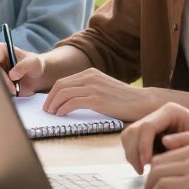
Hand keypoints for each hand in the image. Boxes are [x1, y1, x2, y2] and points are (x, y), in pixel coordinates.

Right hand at [0, 42, 43, 96]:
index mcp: (0, 50)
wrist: (38, 78)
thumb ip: (24, 66)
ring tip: (16, 90)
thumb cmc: (35, 65)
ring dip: (2, 87)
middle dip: (1, 80)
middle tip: (13, 88)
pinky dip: (2, 92)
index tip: (9, 77)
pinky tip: (12, 92)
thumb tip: (12, 75)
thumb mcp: (33, 63)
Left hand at [43, 68, 160, 120]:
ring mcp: (93, 87)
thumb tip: (69, 100)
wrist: (142, 102)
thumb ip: (88, 89)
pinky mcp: (97, 99)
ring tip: (52, 114)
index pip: (63, 81)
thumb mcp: (103, 87)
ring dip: (54, 105)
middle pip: (60, 86)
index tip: (48, 104)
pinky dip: (63, 109)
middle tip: (47, 111)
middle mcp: (90, 77)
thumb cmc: (123, 99)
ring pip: (64, 93)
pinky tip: (61, 115)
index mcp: (90, 73)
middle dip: (50, 99)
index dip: (52, 94)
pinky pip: (73, 102)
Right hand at [120, 102, 188, 174]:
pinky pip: (133, 143)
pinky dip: (134, 155)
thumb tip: (165, 143)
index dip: (143, 145)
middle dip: (134, 151)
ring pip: (129, 136)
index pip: (147, 126)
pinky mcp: (149, 134)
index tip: (148, 164)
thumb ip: (187, 140)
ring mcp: (152, 123)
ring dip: (131, 154)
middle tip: (142, 171)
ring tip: (143, 170)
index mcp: (170, 111)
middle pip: (133, 130)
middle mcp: (158, 114)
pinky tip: (145, 167)